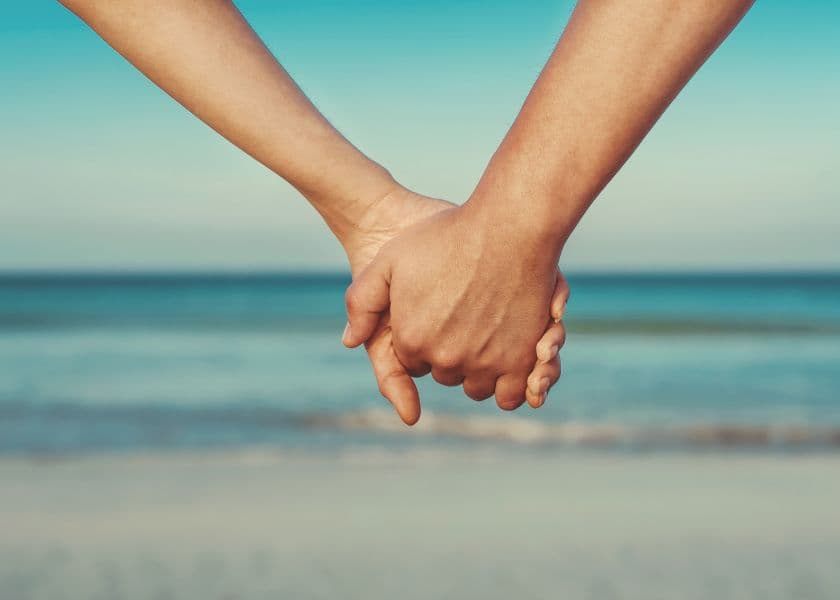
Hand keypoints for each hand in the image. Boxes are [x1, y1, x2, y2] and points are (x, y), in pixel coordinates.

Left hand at [342, 198, 567, 421]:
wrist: (508, 226)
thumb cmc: (449, 237)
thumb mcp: (389, 260)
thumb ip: (362, 301)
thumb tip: (350, 341)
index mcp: (411, 338)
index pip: (413, 361)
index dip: (424, 340)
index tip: (437, 317)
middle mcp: (444, 357)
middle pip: (445, 374)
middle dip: (450, 355)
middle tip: (462, 324)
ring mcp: (483, 361)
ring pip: (478, 386)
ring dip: (479, 370)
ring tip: (485, 338)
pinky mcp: (519, 360)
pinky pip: (510, 395)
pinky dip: (509, 386)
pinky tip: (509, 358)